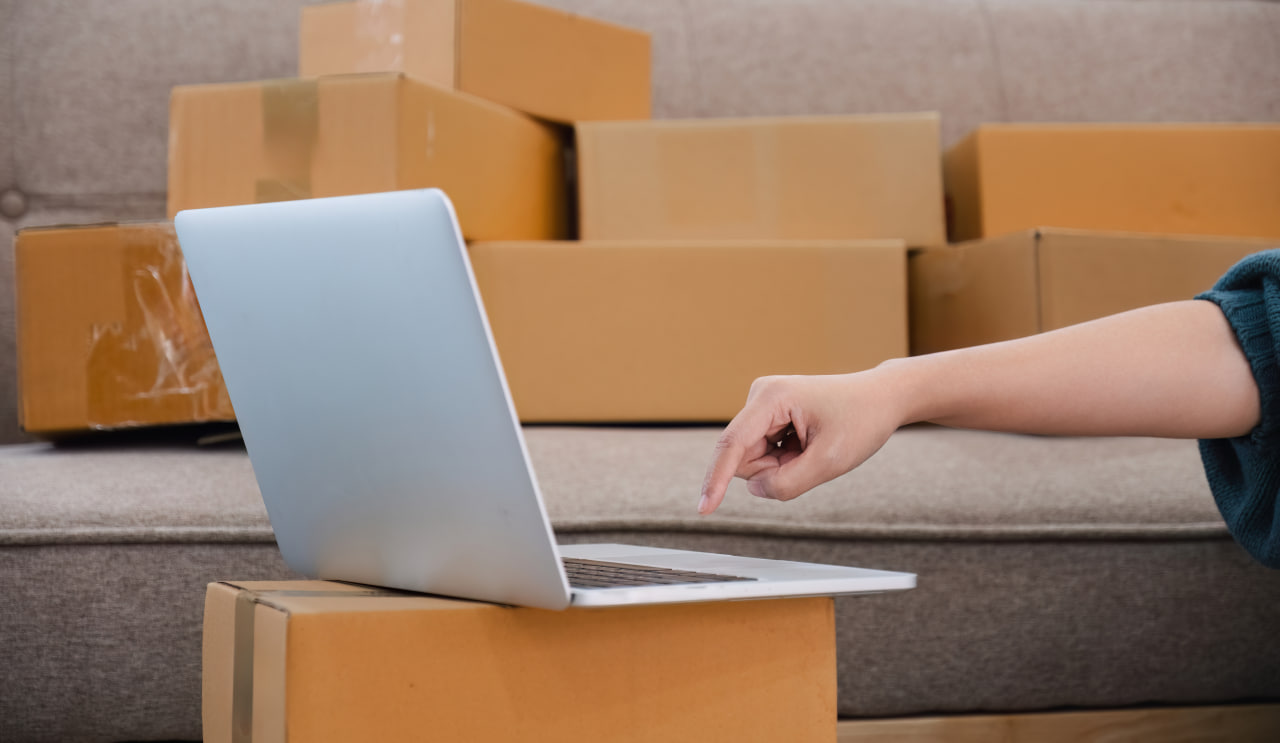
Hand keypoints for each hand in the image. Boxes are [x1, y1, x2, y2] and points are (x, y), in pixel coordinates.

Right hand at [698, 370, 906, 514]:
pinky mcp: (769, 415)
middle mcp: (761, 396)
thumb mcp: (830, 461)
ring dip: (782, 465)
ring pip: (754, 459)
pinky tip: (808, 444)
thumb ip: (788, 483)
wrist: (882, 398)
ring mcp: (763, 405)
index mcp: (771, 397)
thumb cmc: (862, 420)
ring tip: (812, 448)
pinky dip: (786, 459)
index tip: (704, 509)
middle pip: (744, 457)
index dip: (715, 479)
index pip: (732, 445)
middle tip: (811, 458)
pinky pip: (765, 453)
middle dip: (774, 470)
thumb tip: (755, 489)